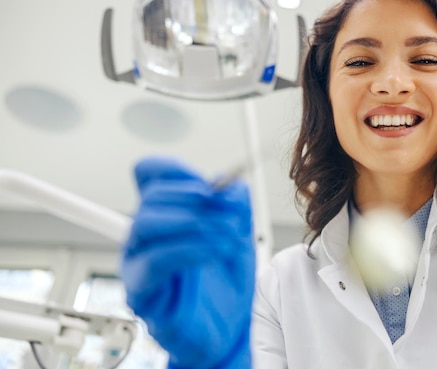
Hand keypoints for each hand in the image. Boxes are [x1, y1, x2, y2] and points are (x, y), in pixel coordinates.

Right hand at [121, 156, 254, 368]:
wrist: (228, 326)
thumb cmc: (225, 282)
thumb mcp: (239, 234)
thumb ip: (236, 206)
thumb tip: (229, 184)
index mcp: (164, 215)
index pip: (149, 175)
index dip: (174, 169)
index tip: (214, 182)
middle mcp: (144, 236)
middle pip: (150, 198)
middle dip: (195, 197)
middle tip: (230, 210)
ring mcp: (138, 263)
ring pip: (145, 224)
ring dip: (194, 222)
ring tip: (229, 233)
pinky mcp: (142, 292)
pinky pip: (155, 262)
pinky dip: (190, 250)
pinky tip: (216, 251)